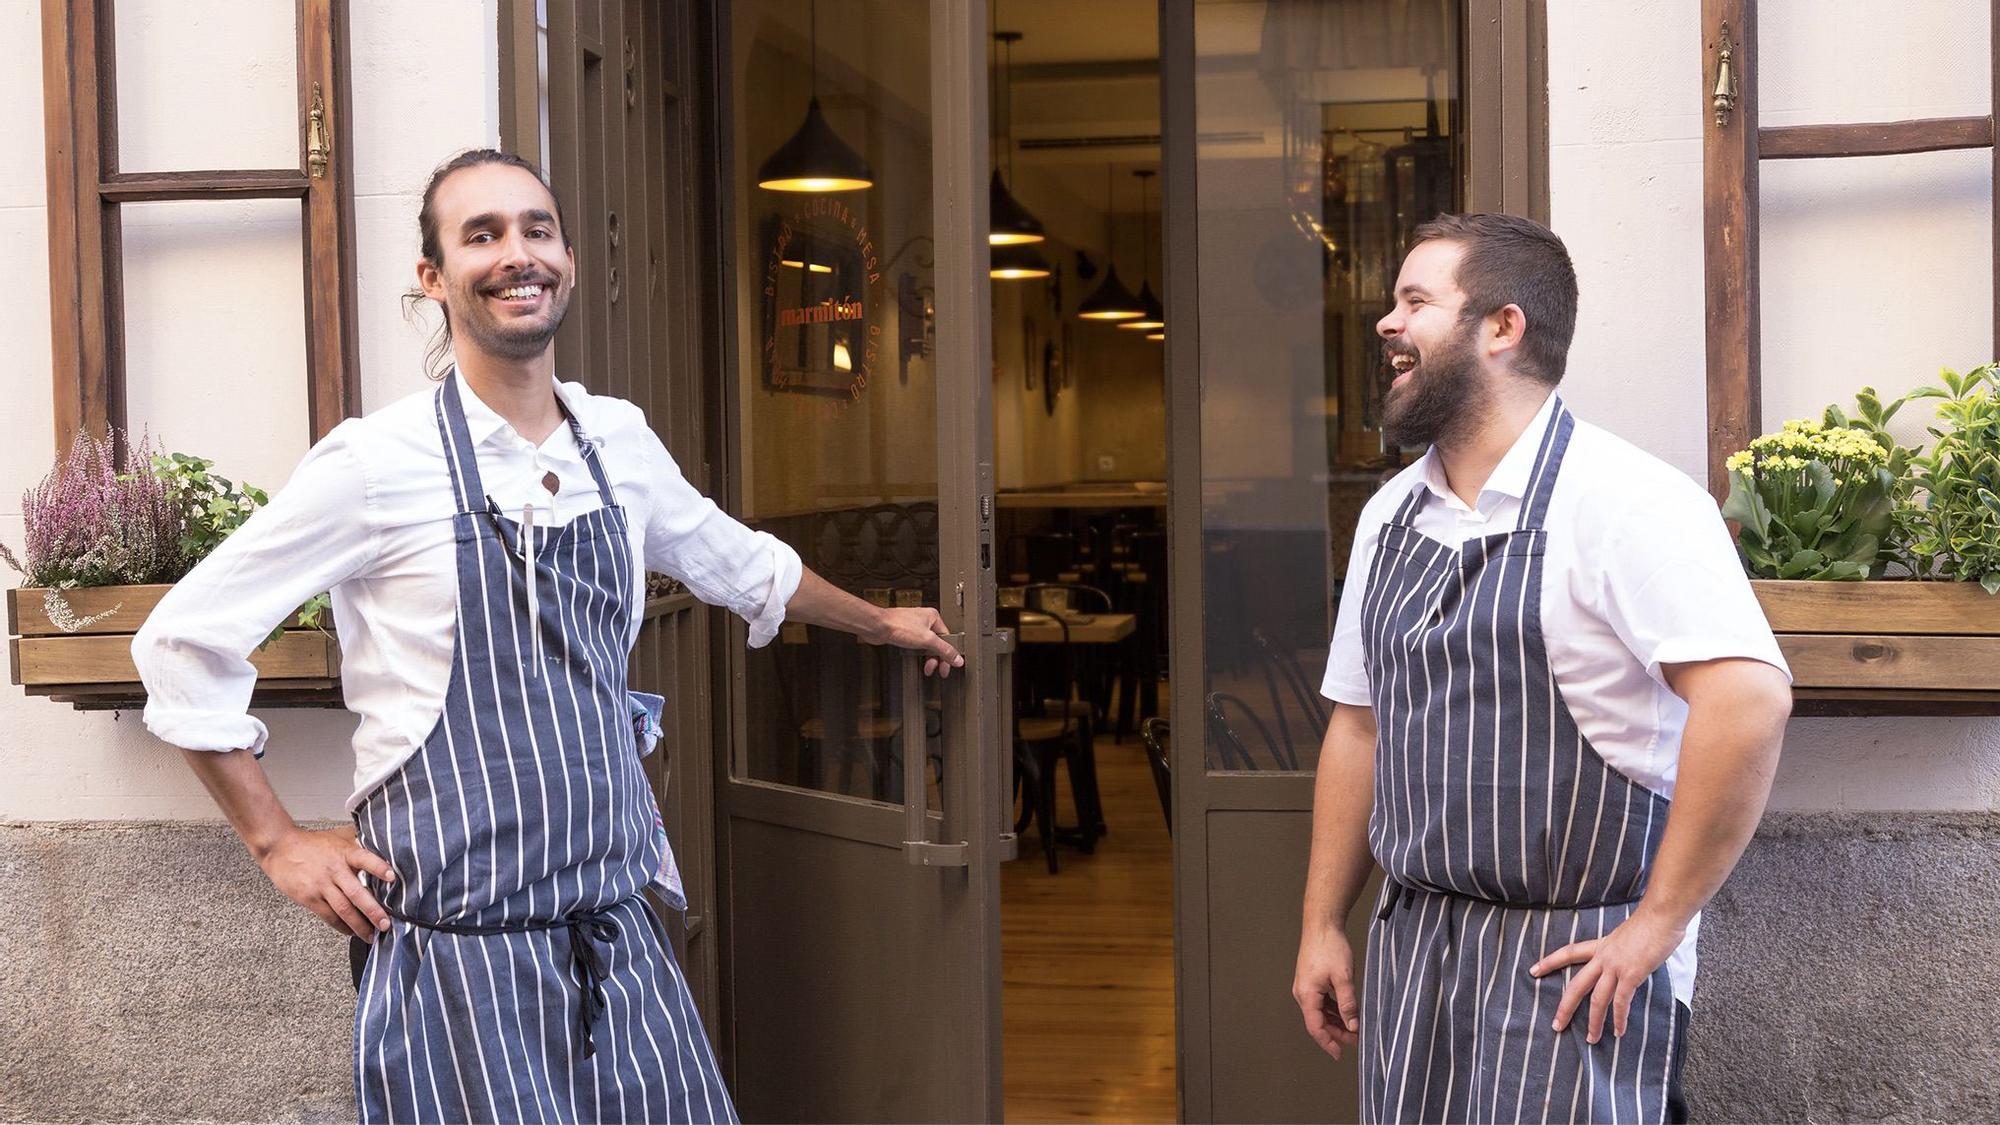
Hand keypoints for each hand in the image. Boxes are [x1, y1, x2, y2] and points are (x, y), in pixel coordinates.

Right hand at [256, 824, 397, 940]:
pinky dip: (341, 926)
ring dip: (359, 925)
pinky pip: (329, 916)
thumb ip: (359, 841)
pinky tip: (351, 932)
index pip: (364, 858)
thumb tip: (383, 843)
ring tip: (371, 935)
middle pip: (356, 893)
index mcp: (344, 853)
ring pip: (343, 909)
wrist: (280, 849)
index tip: (392, 877)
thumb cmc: (312, 844)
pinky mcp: (310, 898)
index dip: (378, 867)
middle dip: (373, 911)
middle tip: (385, 924)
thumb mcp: (338, 836)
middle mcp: (335, 870)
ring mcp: (321, 886)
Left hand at [867, 606, 964, 677]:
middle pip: (937, 643)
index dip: (947, 654)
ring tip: (927, 668)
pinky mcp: (904, 633)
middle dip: (936, 658)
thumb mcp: (927, 640)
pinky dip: (918, 654)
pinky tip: (916, 659)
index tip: (948, 666)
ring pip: (926, 645)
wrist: (877, 626)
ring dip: (927, 658)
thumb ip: (944, 650)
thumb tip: (958, 658)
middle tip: (937, 670)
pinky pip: (916, 645)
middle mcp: (924, 620)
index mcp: (933, 617)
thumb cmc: (898, 625)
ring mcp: (914, 626)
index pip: (947, 638)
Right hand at [1293, 923, 1361, 1059]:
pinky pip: (1321, 1002)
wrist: (1322, 924)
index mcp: (1307, 994)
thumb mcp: (1344, 977)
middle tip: (1355, 1040)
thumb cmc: (1330, 947)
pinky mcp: (1311, 980)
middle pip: (1318, 1021)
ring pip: (1320, 1012)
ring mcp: (1306, 986)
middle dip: (1336, 1033)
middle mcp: (1302, 993)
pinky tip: (1346, 1012)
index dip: (1328, 1043)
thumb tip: (1353, 1025)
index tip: (1339, 1055)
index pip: (1316, 1027)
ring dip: (1336, 1021)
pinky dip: (1333, 1010)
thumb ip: (1348, 1004)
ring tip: (1354, 1028)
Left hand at [1530, 910, 1684, 1042]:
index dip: (1550, 962)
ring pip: (1597, 999)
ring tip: (1591, 1039)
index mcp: (1600, 945)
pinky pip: (1620, 1002)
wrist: (1661, 915)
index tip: (1533, 970)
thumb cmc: (1651, 922)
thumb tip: (1627, 958)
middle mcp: (1603, 957)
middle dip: (1565, 1007)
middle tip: (1556, 1025)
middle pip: (1577, 985)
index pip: (1569, 953)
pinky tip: (1618, 1032)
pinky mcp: (1631, 975)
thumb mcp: (1627, 934)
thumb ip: (1621, 948)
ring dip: (1594, 1022)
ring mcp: (1616, 967)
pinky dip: (1618, 1019)